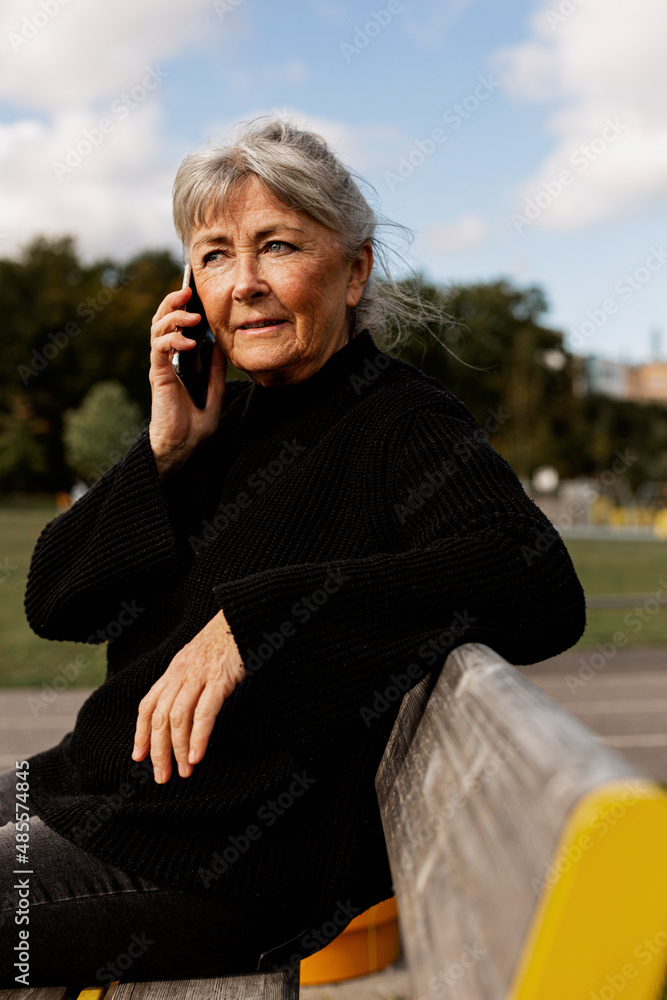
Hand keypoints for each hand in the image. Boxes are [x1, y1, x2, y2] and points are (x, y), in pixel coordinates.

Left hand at [131, 609, 246, 782]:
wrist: (247, 615)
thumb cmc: (229, 640)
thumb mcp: (202, 659)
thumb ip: (191, 681)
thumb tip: (185, 711)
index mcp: (175, 669)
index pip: (148, 704)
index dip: (140, 732)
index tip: (139, 757)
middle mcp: (181, 672)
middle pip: (159, 717)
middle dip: (158, 751)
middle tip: (162, 777)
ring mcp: (199, 675)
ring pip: (178, 718)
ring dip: (179, 749)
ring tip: (184, 771)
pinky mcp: (220, 678)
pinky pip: (204, 712)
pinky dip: (199, 736)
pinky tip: (197, 756)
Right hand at [149, 284, 226, 479]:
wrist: (182, 447)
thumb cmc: (195, 426)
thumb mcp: (214, 393)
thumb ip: (215, 370)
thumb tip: (219, 345)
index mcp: (179, 361)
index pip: (176, 327)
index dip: (182, 308)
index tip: (195, 294)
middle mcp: (167, 360)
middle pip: (162, 321)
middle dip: (172, 302)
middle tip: (187, 291)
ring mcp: (161, 366)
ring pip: (158, 330)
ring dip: (174, 317)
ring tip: (192, 315)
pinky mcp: (159, 375)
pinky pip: (160, 349)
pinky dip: (173, 340)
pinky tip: (189, 341)